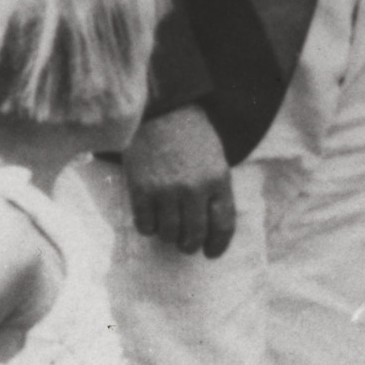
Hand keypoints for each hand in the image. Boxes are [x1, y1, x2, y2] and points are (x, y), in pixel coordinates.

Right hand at [125, 105, 235, 257]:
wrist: (160, 111)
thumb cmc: (191, 134)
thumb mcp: (216, 159)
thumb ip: (215, 190)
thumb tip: (211, 226)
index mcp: (218, 180)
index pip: (223, 225)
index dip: (218, 245)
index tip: (211, 253)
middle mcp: (194, 189)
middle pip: (195, 235)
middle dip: (190, 245)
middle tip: (186, 243)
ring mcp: (167, 191)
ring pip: (169, 234)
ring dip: (168, 236)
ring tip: (167, 226)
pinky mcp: (141, 190)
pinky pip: (145, 225)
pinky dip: (148, 227)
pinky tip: (150, 218)